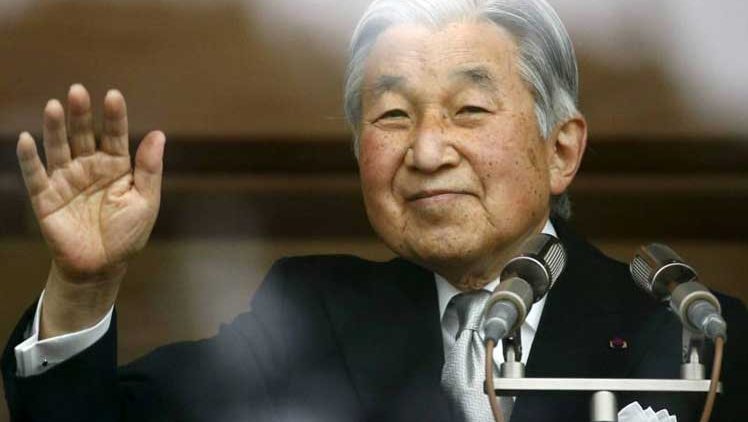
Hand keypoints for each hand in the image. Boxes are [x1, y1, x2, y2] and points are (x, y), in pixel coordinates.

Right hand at [16, 84, 164, 335]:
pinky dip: (30, 158)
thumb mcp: (146, 202)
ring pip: (59, 148)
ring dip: (55, 128)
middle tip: (78, 92)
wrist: (102, 267)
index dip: (114, 116)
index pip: (115, 135)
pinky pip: (36, 175)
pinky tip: (26, 139)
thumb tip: (158, 134)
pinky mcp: (46, 197)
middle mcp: (90, 166)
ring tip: (55, 106)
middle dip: (81, 114)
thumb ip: (149, 169)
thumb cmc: (128, 234)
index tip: (113, 96)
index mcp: (116, 166)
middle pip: (84, 134)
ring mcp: (67, 179)